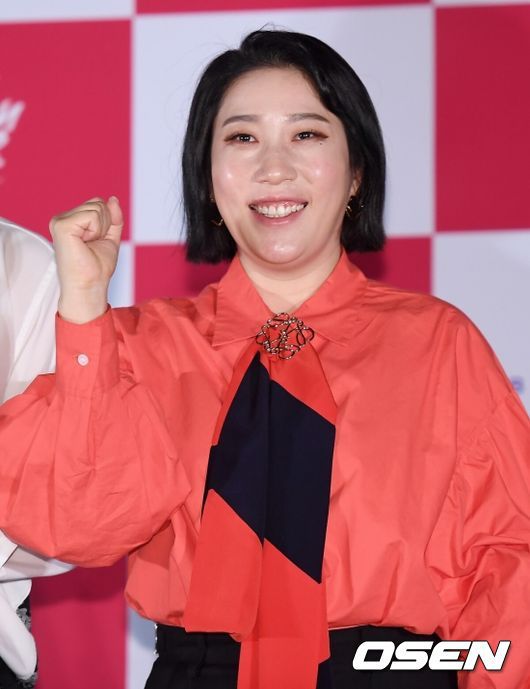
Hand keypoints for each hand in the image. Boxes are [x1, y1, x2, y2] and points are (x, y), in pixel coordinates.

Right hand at [50, 196, 122, 322]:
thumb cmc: (97, 267)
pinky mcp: (62, 226)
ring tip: (89, 245)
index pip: (98, 203)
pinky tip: (86, 243)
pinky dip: (96, 230)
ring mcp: (60, 221)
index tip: (97, 241)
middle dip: (105, 225)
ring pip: (97, 208)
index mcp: (71, 220)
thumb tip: (113, 199)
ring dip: (101, 229)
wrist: (91, 285)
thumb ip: (113, 218)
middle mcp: (63, 218)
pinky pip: (92, 215)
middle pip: (98, 203)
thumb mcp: (110, 237)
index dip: (107, 223)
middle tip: (93, 245)